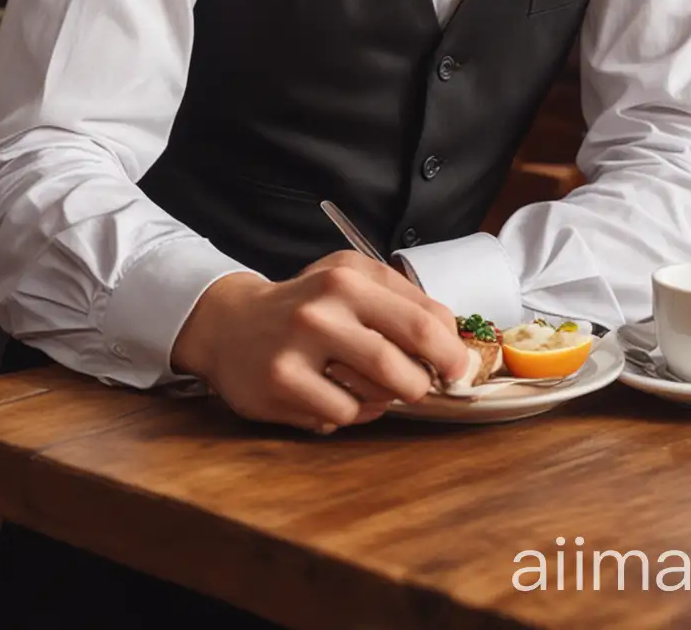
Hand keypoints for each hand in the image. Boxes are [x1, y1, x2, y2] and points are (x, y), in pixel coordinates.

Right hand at [171, 251, 469, 433]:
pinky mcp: (280, 384)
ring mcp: (298, 347)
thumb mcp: (352, 281)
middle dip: (424, 383)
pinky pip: (341, 414)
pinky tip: (333, 394)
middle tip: (424, 386)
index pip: (424, 320)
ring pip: (374, 394)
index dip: (452, 352)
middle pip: (402, 362)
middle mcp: (323, 307)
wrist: (230, 323)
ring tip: (372, 384)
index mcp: (350, 276)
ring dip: (386, 397)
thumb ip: (402, 302)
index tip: (460, 367)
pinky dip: (350, 411)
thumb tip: (453, 342)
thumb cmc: (306, 304)